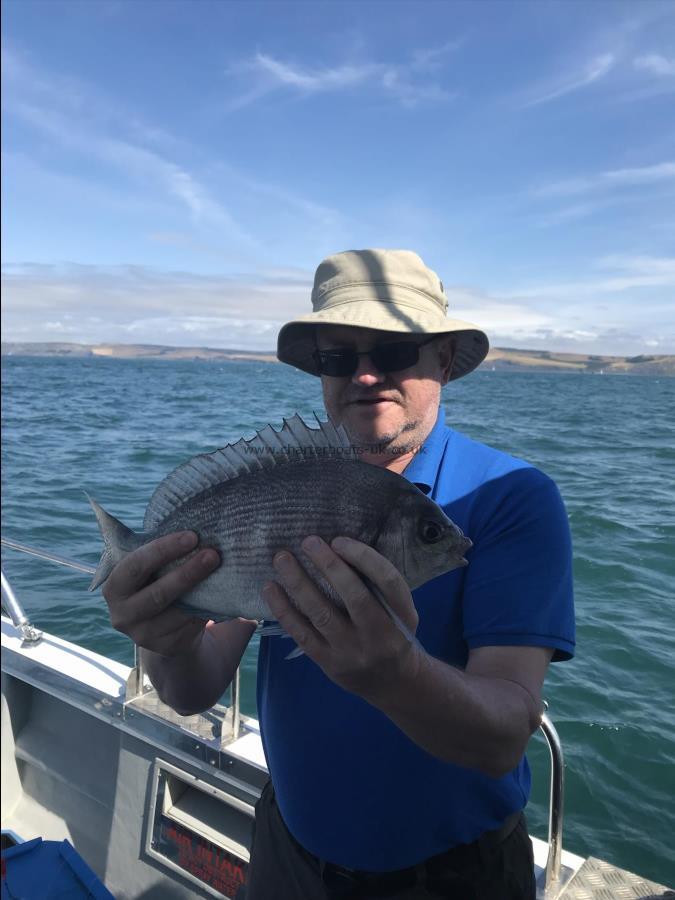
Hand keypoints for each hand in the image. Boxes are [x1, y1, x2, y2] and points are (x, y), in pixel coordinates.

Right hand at [102, 531, 219, 657]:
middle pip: (157, 594)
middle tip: (213, 554)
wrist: (165, 626)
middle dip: (187, 573)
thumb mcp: (151, 569)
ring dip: (203, 590)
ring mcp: (143, 634)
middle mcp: (122, 614)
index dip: (162, 549)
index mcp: (115, 587)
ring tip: (223, 571)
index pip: (134, 566)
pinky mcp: (167, 646)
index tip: (192, 536)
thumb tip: (197, 525)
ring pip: (177, 612)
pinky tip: (223, 593)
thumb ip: (161, 554)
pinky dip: (207, 607)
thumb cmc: (159, 582)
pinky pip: (190, 624)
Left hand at [262, 536, 422, 701]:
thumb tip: (339, 547)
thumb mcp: (401, 609)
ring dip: (299, 584)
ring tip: (282, 559)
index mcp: (403, 614)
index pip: (388, 580)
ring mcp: (351, 651)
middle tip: (308, 541)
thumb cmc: (394, 632)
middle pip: (355, 597)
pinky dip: (284, 610)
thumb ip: (378, 584)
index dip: (363, 557)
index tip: (339, 540)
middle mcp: (379, 634)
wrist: (393, 682)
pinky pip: (302, 634)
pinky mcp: (328, 662)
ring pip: (322, 614)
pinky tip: (270, 588)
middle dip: (330, 566)